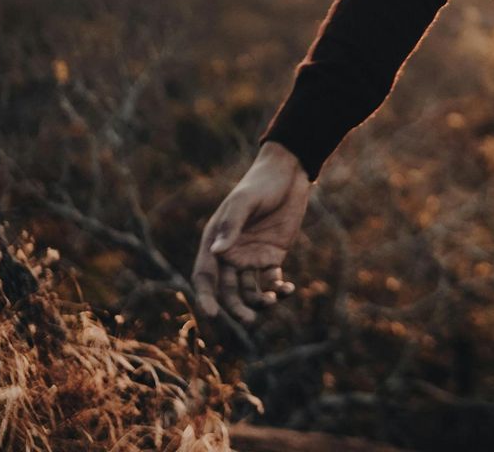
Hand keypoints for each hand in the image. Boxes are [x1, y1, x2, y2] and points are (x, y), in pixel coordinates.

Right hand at [192, 141, 310, 324]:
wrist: (288, 174)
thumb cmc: (261, 184)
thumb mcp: (245, 201)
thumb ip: (232, 225)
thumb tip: (217, 252)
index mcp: (216, 241)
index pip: (205, 276)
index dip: (205, 297)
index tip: (212, 315)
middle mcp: (231, 254)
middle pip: (228, 291)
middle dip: (236, 308)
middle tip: (250, 320)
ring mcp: (252, 257)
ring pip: (250, 290)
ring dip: (259, 301)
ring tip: (273, 300)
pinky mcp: (272, 257)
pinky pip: (272, 281)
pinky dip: (279, 290)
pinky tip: (288, 290)